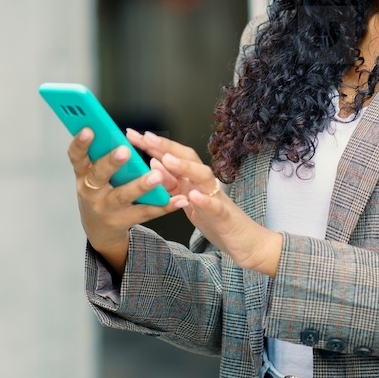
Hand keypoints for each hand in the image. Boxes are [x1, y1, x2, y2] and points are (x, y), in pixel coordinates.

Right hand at [68, 127, 189, 275]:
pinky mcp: (124, 220)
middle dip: (112, 163)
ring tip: (157, 175)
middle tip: (125, 151)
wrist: (99, 229)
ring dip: (141, 185)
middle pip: (99, 175)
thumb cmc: (98, 192)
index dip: (81, 143)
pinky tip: (178, 198)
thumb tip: (111, 130)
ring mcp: (107, 208)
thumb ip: (99, 154)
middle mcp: (91, 191)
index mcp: (83, 174)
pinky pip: (146, 211)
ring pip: (124, 195)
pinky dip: (164, 205)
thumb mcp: (91, 174)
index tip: (89, 129)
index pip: (76, 157)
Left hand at [127, 128, 282, 275]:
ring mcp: (217, 198)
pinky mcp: (226, 217)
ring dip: (186, 167)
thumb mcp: (187, 201)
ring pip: (204, 177)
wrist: (245, 242)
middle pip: (189, 159)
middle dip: (166, 147)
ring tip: (167, 160)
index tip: (133, 135)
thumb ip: (172, 182)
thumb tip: (154, 161)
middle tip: (145, 137)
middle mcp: (206, 184)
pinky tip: (193, 196)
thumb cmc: (215, 220)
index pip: (174, 156)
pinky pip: (216, 206)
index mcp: (194, 181)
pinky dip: (206, 200)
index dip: (154, 145)